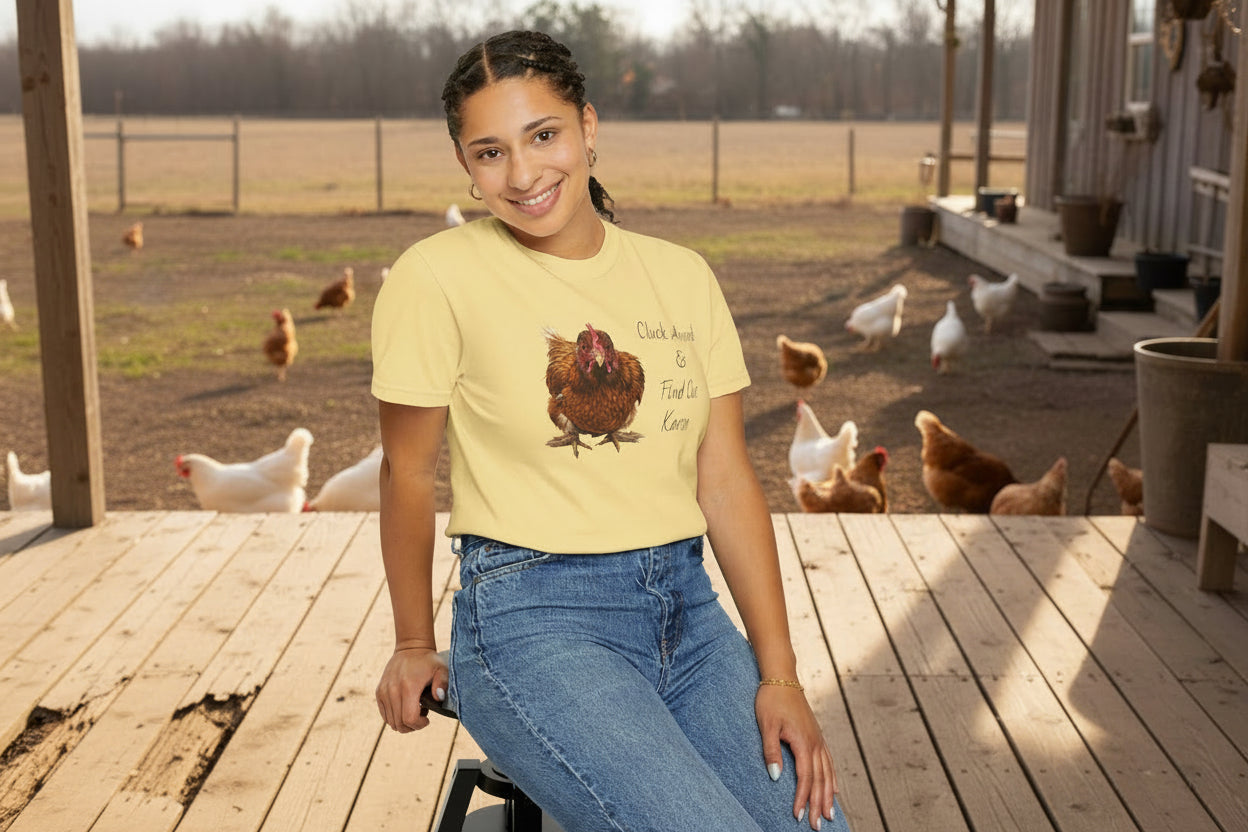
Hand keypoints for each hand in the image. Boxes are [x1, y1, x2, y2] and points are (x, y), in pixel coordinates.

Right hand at [376, 646, 446, 732]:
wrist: (411, 648)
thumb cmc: (428, 661)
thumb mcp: (441, 669)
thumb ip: (443, 684)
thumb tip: (438, 698)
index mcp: (408, 687)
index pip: (409, 719)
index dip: (419, 725)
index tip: (427, 719)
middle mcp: (393, 690)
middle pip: (399, 723)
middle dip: (412, 726)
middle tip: (422, 715)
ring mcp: (384, 691)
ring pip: (390, 721)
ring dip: (403, 722)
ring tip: (414, 710)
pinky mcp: (379, 692)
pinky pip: (384, 715)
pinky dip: (394, 717)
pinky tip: (405, 707)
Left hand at [756, 685, 836, 829]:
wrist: (782, 677)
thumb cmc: (771, 700)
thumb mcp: (766, 725)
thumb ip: (771, 751)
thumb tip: (775, 777)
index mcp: (804, 742)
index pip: (805, 777)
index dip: (802, 798)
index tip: (798, 816)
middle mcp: (815, 743)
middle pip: (820, 780)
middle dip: (818, 804)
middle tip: (818, 826)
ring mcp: (818, 739)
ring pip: (827, 773)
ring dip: (828, 796)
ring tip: (829, 815)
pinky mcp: (817, 736)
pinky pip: (828, 762)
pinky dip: (832, 778)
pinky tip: (834, 790)